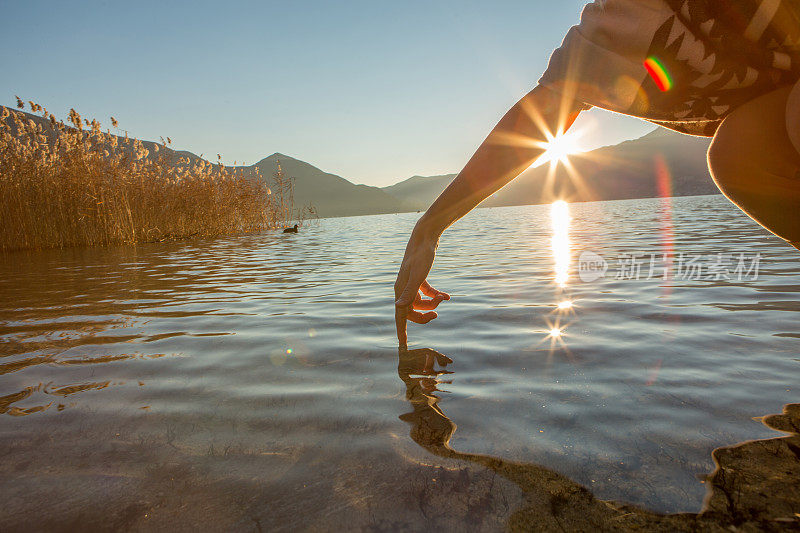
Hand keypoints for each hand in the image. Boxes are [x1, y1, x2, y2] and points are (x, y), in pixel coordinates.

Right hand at [394, 227, 450, 346]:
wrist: (425, 237)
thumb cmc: (421, 256)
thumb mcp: (417, 276)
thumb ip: (409, 293)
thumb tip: (398, 308)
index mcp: (400, 290)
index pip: (400, 315)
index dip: (401, 331)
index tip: (403, 345)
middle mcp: (403, 288)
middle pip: (412, 311)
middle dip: (424, 314)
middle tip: (437, 316)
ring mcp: (411, 283)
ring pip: (421, 302)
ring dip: (433, 303)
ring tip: (444, 297)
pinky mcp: (420, 278)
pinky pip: (427, 292)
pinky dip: (436, 295)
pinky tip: (447, 296)